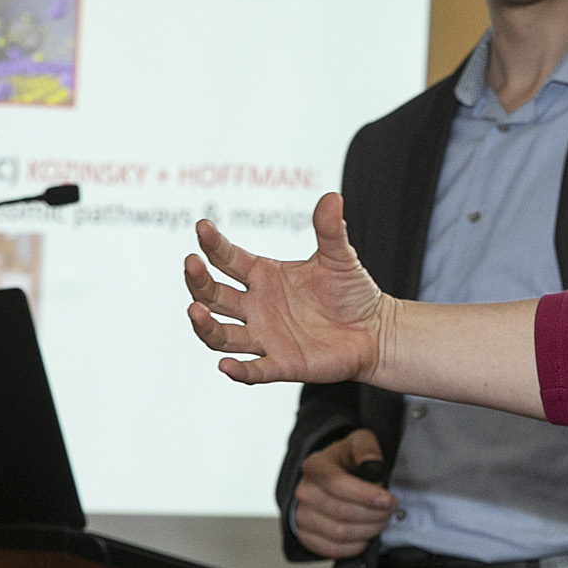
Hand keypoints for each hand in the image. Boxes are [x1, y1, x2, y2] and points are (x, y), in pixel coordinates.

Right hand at [185, 192, 388, 385]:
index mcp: (264, 276)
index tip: (202, 226)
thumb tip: (332, 197)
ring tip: (195, 309)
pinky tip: (226, 365)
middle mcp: (256, 306)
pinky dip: (239, 370)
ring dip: (205, 324)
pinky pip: (254, 370)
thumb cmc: (352, 292)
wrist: (376, 330)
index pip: (228, 259)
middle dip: (199, 281)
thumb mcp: (340, 258)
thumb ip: (330, 230)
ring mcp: (265, 336)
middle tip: (191, 263)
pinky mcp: (282, 364)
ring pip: (221, 334)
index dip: (213, 244)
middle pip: (214, 296)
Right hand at [293, 429, 396, 558]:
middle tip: (389, 511)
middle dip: (374, 515)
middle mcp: (304, 492)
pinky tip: (366, 535)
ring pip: (339, 533)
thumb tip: (373, 464)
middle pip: (342, 512)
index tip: (388, 499)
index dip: (366, 495)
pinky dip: (354, 547)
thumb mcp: (357, 442)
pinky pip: (331, 549)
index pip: (338, 485)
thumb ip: (366, 448)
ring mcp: (301, 516)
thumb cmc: (344, 460)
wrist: (326, 478)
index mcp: (315, 466)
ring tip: (381, 521)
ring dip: (368, 531)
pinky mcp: (305, 536)